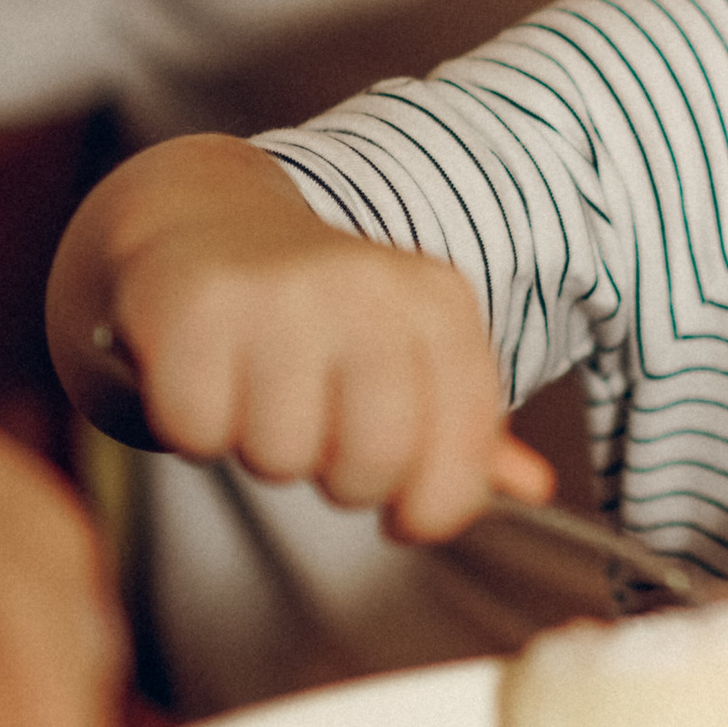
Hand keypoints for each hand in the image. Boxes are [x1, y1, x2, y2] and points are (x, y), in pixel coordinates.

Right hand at [55, 138, 552, 544]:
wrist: (201, 219)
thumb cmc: (312, 311)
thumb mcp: (402, 350)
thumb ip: (465, 427)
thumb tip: (535, 486)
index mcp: (438, 301)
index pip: (464, 453)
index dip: (433, 506)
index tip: (403, 508)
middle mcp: (370, 289)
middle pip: (373, 466)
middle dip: (338, 479)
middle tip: (316, 433)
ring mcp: (282, 295)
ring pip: (281, 459)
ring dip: (259, 446)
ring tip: (255, 389)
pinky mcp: (197, 309)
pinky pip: (199, 434)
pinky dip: (192, 425)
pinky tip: (204, 375)